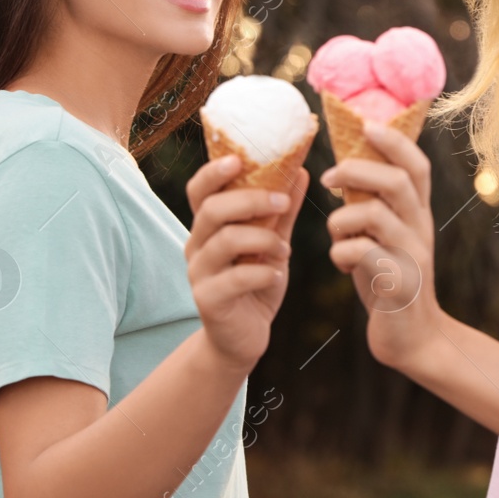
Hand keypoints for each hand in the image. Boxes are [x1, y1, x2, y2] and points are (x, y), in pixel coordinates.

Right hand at [183, 156, 307, 373]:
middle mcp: (196, 245)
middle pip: (212, 209)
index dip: (214, 171)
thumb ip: (284, 211)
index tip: (239, 159)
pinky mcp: (207, 300)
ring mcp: (198, 273)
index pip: (199, 190)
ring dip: (263, 238)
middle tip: (283, 202)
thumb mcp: (273, 242)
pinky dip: (263, 272)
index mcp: (208, 226)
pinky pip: (235, 278)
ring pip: (225, 241)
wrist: (243, 338)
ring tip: (284, 249)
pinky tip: (276, 274)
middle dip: (251, 200)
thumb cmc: (256, 283)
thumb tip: (302, 170)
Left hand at [320, 122, 442, 370]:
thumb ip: (373, 207)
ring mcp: (414, 256)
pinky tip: (343, 265)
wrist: (412, 338)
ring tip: (335, 236)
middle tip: (328, 179)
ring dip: (341, 220)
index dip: (395, 141)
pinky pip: (364, 253)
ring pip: (376, 215)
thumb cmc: (388, 280)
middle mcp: (420, 229)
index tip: (366, 124)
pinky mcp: (401, 283)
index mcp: (417, 214)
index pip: (417, 165)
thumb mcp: (384, 238)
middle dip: (358, 171)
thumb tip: (342, 170)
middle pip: (398, 182)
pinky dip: (341, 253)